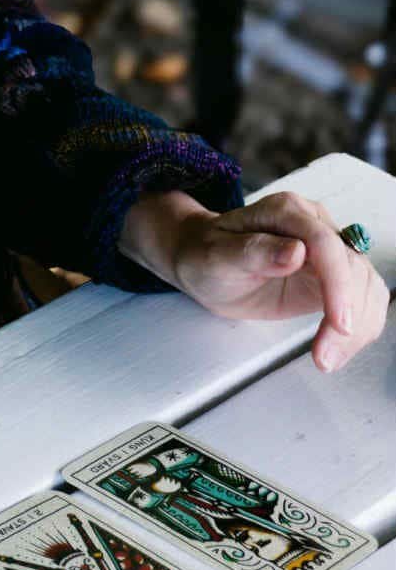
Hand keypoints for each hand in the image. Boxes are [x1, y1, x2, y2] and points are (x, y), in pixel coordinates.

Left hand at [166, 191, 388, 372]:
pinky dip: (359, 327)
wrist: (203, 261)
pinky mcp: (332, 275)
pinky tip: (337, 348)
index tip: (339, 323)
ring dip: (358, 327)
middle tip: (325, 356)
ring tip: (327, 358)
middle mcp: (313, 225)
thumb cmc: (205, 254)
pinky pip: (362, 298)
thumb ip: (254, 251)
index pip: (325, 243)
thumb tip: (296, 251)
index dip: (338, 284)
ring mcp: (327, 250)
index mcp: (286, 211)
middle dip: (349, 315)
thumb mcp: (217, 255)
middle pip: (353, 268)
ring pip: (365, 285)